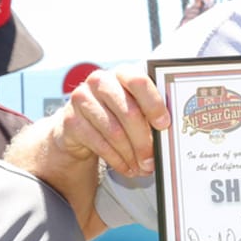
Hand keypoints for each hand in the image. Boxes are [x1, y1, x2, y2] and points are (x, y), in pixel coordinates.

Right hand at [54, 63, 170, 177]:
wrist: (79, 123)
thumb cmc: (116, 113)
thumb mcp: (133, 106)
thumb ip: (149, 113)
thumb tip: (168, 136)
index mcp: (122, 72)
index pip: (139, 81)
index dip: (154, 104)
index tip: (164, 125)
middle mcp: (100, 81)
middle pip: (129, 112)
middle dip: (144, 141)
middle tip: (152, 160)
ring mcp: (82, 99)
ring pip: (114, 131)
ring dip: (131, 154)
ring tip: (141, 167)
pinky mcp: (71, 120)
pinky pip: (99, 144)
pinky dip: (116, 160)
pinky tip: (126, 167)